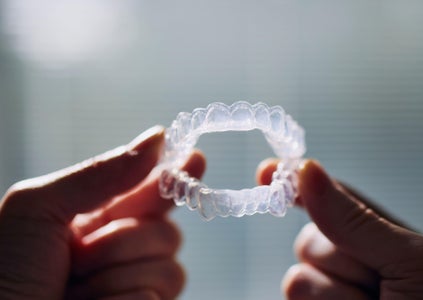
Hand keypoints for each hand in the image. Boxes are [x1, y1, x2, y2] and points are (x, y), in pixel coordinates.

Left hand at [0, 126, 205, 299]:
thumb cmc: (2, 270)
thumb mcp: (39, 207)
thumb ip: (102, 173)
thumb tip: (158, 137)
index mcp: (97, 219)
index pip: (150, 192)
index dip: (176, 176)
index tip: (196, 159)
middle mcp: (120, 252)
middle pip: (168, 232)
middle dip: (127, 240)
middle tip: (82, 254)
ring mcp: (132, 287)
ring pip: (170, 269)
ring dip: (117, 276)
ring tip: (74, 289)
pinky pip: (157, 298)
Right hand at [257, 159, 422, 299]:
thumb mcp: (412, 260)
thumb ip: (356, 219)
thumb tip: (307, 170)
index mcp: (376, 234)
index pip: (328, 197)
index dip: (294, 182)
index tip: (266, 173)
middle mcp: (348, 261)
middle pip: (308, 240)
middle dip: (340, 264)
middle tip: (381, 287)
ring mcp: (330, 293)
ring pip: (298, 279)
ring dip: (337, 298)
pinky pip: (294, 299)